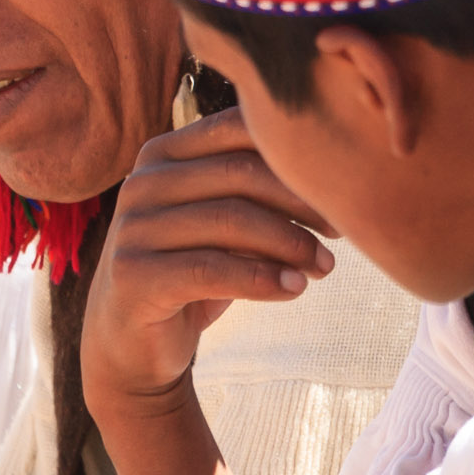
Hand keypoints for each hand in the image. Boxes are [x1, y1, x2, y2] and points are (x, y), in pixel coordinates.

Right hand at [80, 108, 334, 426]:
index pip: (236, 129)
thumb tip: (333, 178)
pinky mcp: (133, 275)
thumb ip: (253, 191)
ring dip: (290, 243)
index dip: (294, 156)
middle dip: (300, 201)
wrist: (133, 345)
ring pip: (231, 220)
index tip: (338, 188)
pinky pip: (212, 270)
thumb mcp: (221, 225)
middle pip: (239, 172)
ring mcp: (133, 228)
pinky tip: (295, 289)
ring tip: (325, 267)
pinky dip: (263, 279)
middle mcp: (142, 182)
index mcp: (162, 154)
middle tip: (341, 231)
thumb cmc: (190, 273)